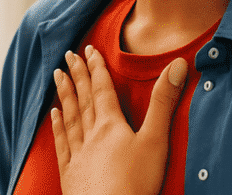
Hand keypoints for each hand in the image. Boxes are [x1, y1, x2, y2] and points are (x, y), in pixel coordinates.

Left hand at [51, 46, 186, 194]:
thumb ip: (164, 102)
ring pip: (70, 118)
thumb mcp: (156, 140)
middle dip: (78, 75)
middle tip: (68, 55)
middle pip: (83, 99)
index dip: (96, 68)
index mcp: (111, 125)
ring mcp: (78, 154)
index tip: (88, 50)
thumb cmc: (135, 182)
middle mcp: (91, 135)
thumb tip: (178, 64)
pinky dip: (57, 127)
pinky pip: (62, 144)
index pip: (102, 89)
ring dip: (64, 95)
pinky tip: (53, 116)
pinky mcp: (70, 173)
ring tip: (57, 76)